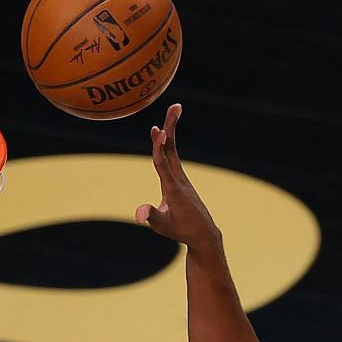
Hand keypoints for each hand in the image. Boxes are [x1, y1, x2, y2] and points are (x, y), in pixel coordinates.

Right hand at [136, 104, 221, 251]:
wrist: (202, 234)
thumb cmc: (181, 231)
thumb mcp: (162, 226)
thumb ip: (150, 216)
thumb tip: (138, 214)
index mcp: (173, 188)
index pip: (163, 164)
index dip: (159, 148)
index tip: (160, 132)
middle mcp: (178, 179)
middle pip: (172, 149)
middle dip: (172, 128)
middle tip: (175, 107)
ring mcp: (181, 178)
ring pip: (173, 150)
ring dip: (171, 129)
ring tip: (174, 110)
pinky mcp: (181, 179)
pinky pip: (173, 156)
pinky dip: (168, 143)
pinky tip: (165, 135)